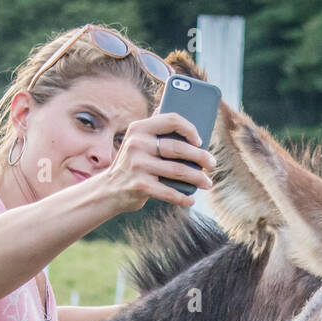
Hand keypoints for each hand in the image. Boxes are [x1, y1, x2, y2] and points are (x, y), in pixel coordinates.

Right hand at [96, 111, 216, 211]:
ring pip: (177, 170)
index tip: (200, 140)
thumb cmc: (132, 164)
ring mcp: (137, 165)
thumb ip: (156, 130)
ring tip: (207, 183)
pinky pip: (168, 192)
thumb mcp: (138, 142)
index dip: (190, 128)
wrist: (109, 190)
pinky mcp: (139, 186)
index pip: (171, 120)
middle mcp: (137, 144)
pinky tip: (191, 199)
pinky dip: (182, 197)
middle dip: (200, 157)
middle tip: (212, 163)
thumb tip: (187, 121)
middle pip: (178, 148)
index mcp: (139, 128)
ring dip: (197, 178)